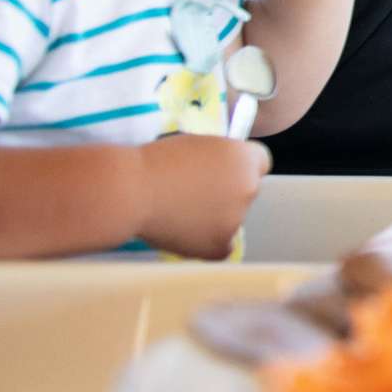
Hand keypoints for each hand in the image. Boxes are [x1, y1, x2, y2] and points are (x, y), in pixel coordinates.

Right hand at [137, 134, 269, 258]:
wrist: (131, 190)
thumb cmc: (154, 162)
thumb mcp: (196, 145)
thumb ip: (219, 158)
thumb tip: (224, 172)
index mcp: (244, 157)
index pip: (260, 162)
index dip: (239, 166)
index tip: (222, 171)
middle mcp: (249, 187)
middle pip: (247, 190)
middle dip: (227, 192)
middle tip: (193, 193)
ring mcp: (237, 219)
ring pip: (232, 218)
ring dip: (215, 217)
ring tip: (180, 212)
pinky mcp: (220, 245)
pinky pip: (223, 246)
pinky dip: (208, 242)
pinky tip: (187, 232)